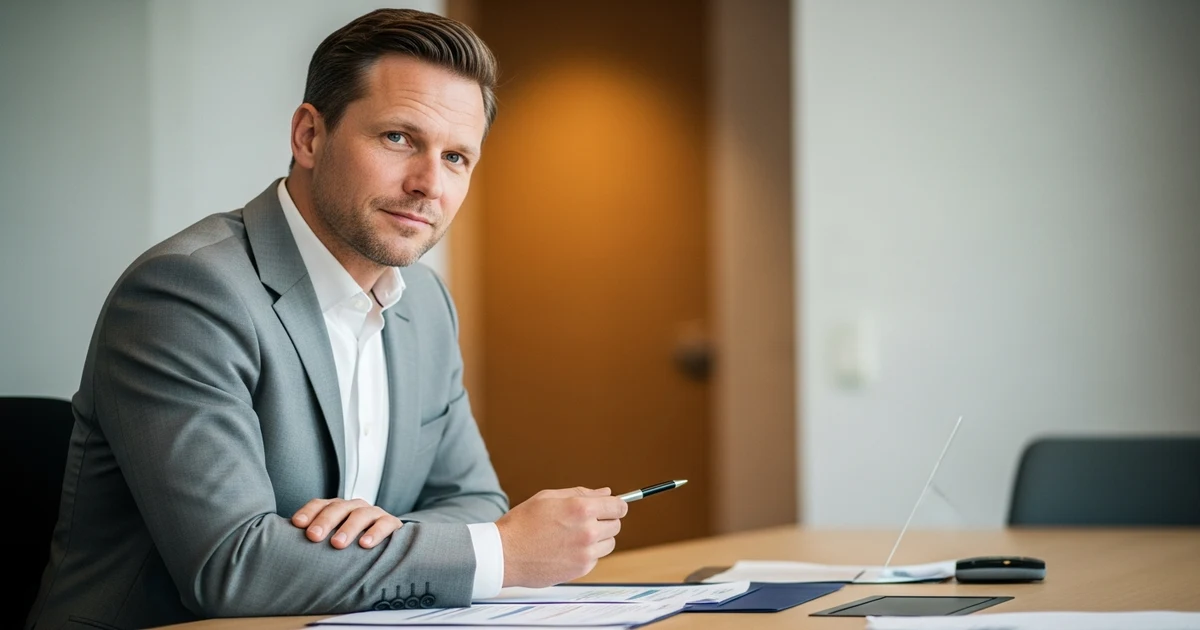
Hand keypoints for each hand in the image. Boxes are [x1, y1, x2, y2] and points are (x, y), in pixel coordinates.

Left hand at [290, 498, 402, 549]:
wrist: (387, 548)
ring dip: (348, 528)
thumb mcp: (331, 541)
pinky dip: (375, 533)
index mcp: (336, 509)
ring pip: (360, 514)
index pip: (320, 504)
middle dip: (325, 521)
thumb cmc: (351, 547)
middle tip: (314, 536)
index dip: (308, 512)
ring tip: (338, 543)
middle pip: (338, 507)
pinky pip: (384, 524)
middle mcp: (354, 507)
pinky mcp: (391, 523)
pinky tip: (366, 544)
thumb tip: (285, 551)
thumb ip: (316, 541)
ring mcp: (373, 513)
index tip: (297, 524)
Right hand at [495, 486, 627, 587]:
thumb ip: (581, 493)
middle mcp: (588, 531)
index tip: (612, 507)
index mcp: (581, 509)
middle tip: (585, 521)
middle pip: (616, 525)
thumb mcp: (548, 498)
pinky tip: (566, 549)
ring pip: (609, 543)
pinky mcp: (581, 569)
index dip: (616, 505)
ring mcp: (586, 553)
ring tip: (574, 536)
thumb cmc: (522, 523)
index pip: (619, 507)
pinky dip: (587, 553)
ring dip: (598, 538)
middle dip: (605, 521)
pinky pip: (595, 558)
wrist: (504, 554)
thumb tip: (606, 493)